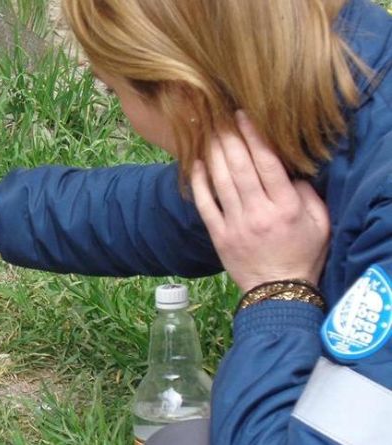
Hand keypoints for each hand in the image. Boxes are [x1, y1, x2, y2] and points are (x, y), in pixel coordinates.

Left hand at [190, 111, 329, 291]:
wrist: (278, 292)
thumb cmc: (303, 255)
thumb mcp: (320, 224)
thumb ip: (307, 195)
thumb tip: (290, 171)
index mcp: (286, 207)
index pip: (267, 164)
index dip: (253, 137)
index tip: (243, 117)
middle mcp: (259, 213)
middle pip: (240, 167)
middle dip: (229, 138)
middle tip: (220, 118)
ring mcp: (236, 224)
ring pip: (221, 182)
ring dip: (213, 154)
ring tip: (208, 133)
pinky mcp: (219, 235)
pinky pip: (205, 204)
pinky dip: (199, 182)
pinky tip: (196, 164)